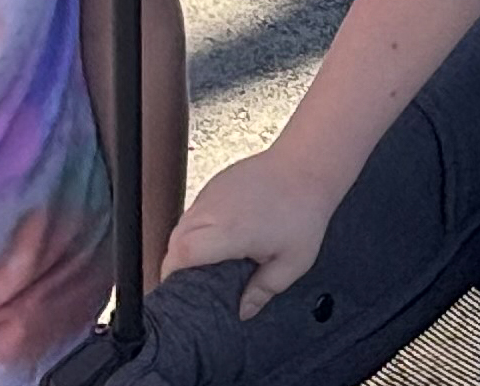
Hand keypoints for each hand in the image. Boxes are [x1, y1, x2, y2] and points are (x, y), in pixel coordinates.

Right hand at [161, 149, 340, 319]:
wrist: (305, 167)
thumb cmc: (303, 212)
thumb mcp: (291, 262)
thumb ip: (263, 290)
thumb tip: (243, 311)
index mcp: (231, 231)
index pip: (182, 252)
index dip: (174, 273)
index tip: (180, 289)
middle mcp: (214, 209)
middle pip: (175, 240)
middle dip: (177, 263)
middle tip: (194, 281)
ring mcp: (211, 193)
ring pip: (182, 224)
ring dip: (186, 245)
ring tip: (207, 261)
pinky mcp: (214, 184)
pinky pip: (194, 211)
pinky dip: (196, 228)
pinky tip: (216, 238)